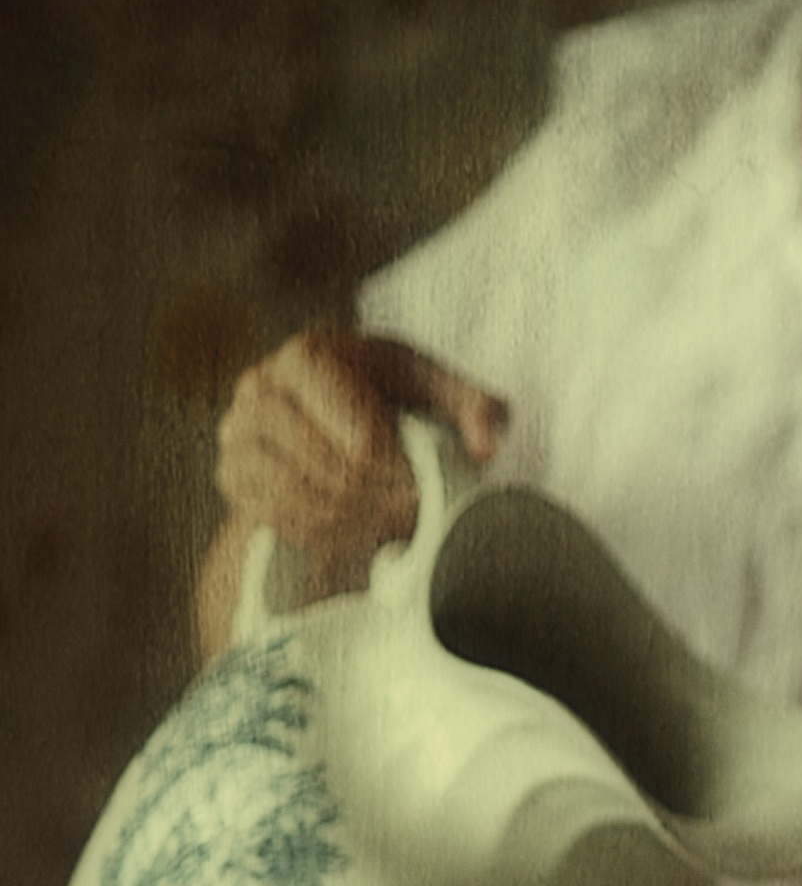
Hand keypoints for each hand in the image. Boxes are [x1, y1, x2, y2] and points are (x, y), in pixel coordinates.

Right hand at [213, 328, 506, 599]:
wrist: (337, 433)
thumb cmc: (399, 405)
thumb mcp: (445, 396)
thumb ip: (480, 409)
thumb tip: (486, 446)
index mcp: (311, 354)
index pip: (363, 441)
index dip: (401, 472)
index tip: (419, 475)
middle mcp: (261, 386)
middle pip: (333, 473)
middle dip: (380, 499)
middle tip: (408, 506)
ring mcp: (238, 432)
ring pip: (301, 498)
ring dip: (352, 519)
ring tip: (382, 514)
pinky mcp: (232, 474)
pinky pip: (277, 518)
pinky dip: (320, 531)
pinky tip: (349, 524)